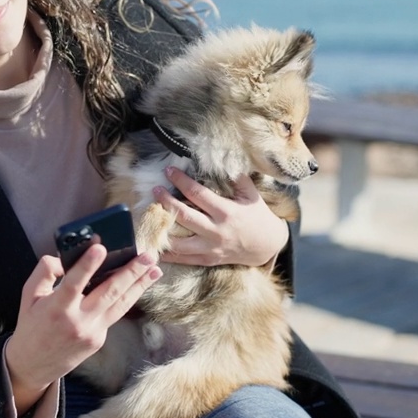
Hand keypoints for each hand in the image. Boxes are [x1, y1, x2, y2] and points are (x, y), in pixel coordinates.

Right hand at [5, 246, 161, 411]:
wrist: (33, 365)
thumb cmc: (31, 326)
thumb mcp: (28, 296)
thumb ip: (44, 272)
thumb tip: (64, 258)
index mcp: (56, 308)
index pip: (74, 283)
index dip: (87, 265)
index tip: (101, 248)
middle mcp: (77, 321)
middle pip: (108, 293)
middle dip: (131, 273)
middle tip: (148, 256)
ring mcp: (91, 332)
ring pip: (120, 305)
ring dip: (139, 286)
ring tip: (155, 269)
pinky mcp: (99, 340)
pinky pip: (114, 314)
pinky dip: (126, 298)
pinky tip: (138, 285)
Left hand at [152, 167, 287, 267]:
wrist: (268, 246)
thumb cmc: (258, 217)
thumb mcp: (251, 194)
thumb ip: (237, 178)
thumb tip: (223, 158)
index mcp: (226, 212)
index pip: (197, 194)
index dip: (181, 181)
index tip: (168, 172)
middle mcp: (216, 231)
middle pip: (184, 216)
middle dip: (166, 202)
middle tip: (155, 190)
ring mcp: (211, 247)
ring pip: (180, 242)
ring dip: (162, 230)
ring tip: (149, 218)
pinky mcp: (208, 260)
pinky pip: (184, 259)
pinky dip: (168, 253)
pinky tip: (154, 246)